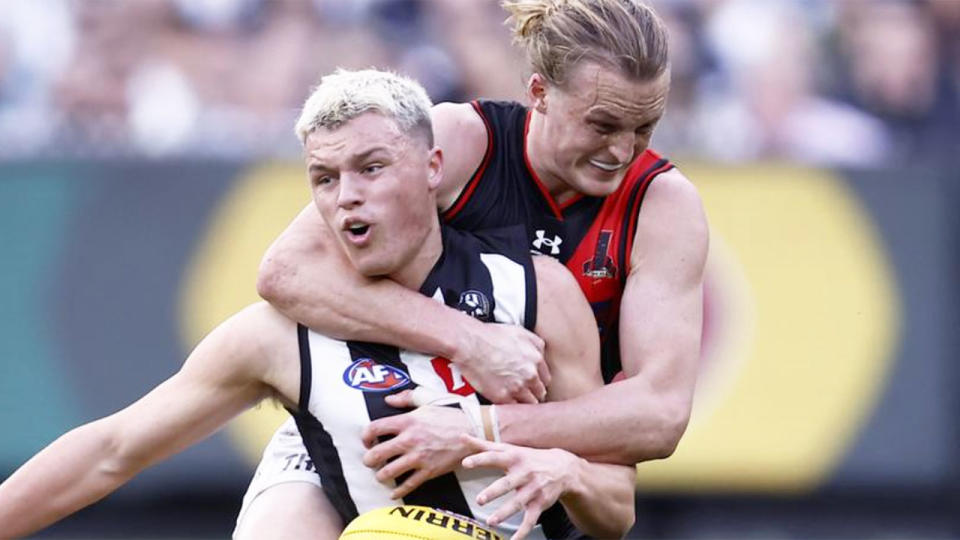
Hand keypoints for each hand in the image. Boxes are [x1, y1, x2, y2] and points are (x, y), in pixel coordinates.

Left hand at [361, 392, 474, 497]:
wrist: (473, 430)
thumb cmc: (450, 414)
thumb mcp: (427, 399)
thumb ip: (405, 398)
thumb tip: (388, 400)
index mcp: (407, 421)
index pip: (374, 428)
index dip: (365, 436)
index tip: (367, 440)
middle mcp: (409, 440)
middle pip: (376, 454)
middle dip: (368, 460)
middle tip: (370, 460)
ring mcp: (419, 457)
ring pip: (388, 473)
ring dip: (380, 476)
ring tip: (382, 474)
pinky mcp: (429, 471)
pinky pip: (408, 485)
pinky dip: (398, 491)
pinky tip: (393, 492)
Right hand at [453, 321, 548, 403]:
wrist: (469, 344)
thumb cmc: (490, 336)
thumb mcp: (520, 332)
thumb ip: (536, 344)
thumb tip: (541, 355)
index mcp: (536, 359)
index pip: (545, 379)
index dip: (538, 381)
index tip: (532, 384)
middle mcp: (530, 375)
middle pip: (540, 392)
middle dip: (532, 392)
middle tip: (523, 392)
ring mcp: (517, 387)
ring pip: (530, 403)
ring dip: (523, 401)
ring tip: (514, 398)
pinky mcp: (502, 397)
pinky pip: (514, 408)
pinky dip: (511, 406)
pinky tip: (505, 400)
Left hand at [460, 434, 581, 539]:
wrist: (564, 468)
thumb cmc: (528, 458)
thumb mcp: (509, 449)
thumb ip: (484, 445)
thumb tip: (462, 436)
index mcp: (513, 458)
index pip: (494, 457)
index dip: (480, 460)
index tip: (465, 463)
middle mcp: (524, 473)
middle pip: (507, 483)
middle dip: (494, 491)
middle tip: (480, 500)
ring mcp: (533, 490)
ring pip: (518, 503)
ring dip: (505, 513)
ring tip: (491, 521)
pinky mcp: (540, 503)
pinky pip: (531, 519)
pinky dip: (523, 531)